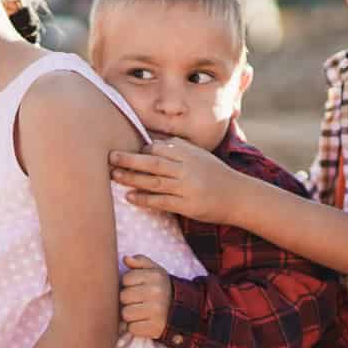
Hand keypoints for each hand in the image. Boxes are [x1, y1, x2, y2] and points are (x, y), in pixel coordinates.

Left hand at [109, 137, 242, 223]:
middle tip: (109, 157)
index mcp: (189, 153)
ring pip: (154, 181)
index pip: (159, 148)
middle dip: (129, 159)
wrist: (238, 196)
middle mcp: (187, 168)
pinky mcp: (187, 205)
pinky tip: (130, 197)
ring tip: (114, 175)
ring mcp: (187, 187)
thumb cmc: (215, 175)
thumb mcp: (199, 156)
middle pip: (153, 162)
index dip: (140, 150)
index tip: (123, 149)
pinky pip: (161, 201)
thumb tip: (151, 141)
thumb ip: (177, 148)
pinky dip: (144, 198)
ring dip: (132, 178)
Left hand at [119, 255, 172, 339]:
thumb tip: (126, 259)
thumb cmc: (161, 287)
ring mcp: (156, 311)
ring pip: (125, 314)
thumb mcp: (155, 270)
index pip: (125, 279)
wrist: (182, 309)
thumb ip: (140, 261)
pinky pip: (132, 328)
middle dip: (128, 300)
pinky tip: (144, 321)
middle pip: (124, 297)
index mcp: (155, 276)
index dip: (128, 284)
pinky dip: (135, 327)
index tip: (137, 287)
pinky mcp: (155, 328)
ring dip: (130, 314)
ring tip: (140, 311)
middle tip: (138, 300)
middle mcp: (156, 293)